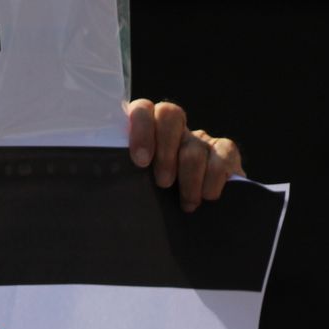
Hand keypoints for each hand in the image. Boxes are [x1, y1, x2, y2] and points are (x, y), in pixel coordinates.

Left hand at [125, 98, 244, 211]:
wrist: (193, 219)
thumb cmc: (154, 204)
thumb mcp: (136, 188)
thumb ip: (125, 177)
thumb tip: (103, 184)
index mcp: (146, 131)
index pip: (143, 110)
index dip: (141, 129)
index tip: (141, 161)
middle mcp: (173, 128)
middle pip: (170, 115)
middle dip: (165, 151)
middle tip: (163, 183)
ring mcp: (200, 138)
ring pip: (193, 147)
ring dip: (189, 179)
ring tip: (186, 203)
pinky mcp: (225, 151)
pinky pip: (221, 158)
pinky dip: (212, 181)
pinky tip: (206, 197)